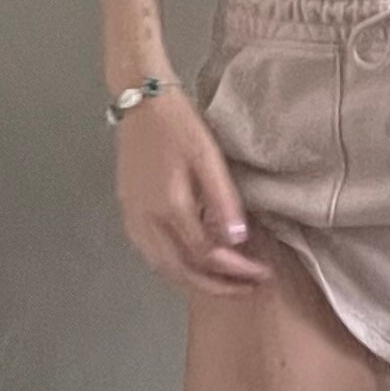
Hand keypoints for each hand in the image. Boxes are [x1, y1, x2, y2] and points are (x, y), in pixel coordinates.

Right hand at [114, 90, 269, 296]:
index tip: (261, 274)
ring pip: (162, 267)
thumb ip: (222, 199)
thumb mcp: (207, 155)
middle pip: (180, 271)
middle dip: (215, 286)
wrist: (140, 100)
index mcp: (168, 207)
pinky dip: (173, 268)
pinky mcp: (128, 212)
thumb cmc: (178, 124)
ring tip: (224, 284)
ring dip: (193, 282)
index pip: (204, 255)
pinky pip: (150, 254)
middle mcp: (145, 221)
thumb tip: (238, 240)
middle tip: (246, 289)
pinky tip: (191, 265)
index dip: (234, 270)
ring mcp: (132, 219)